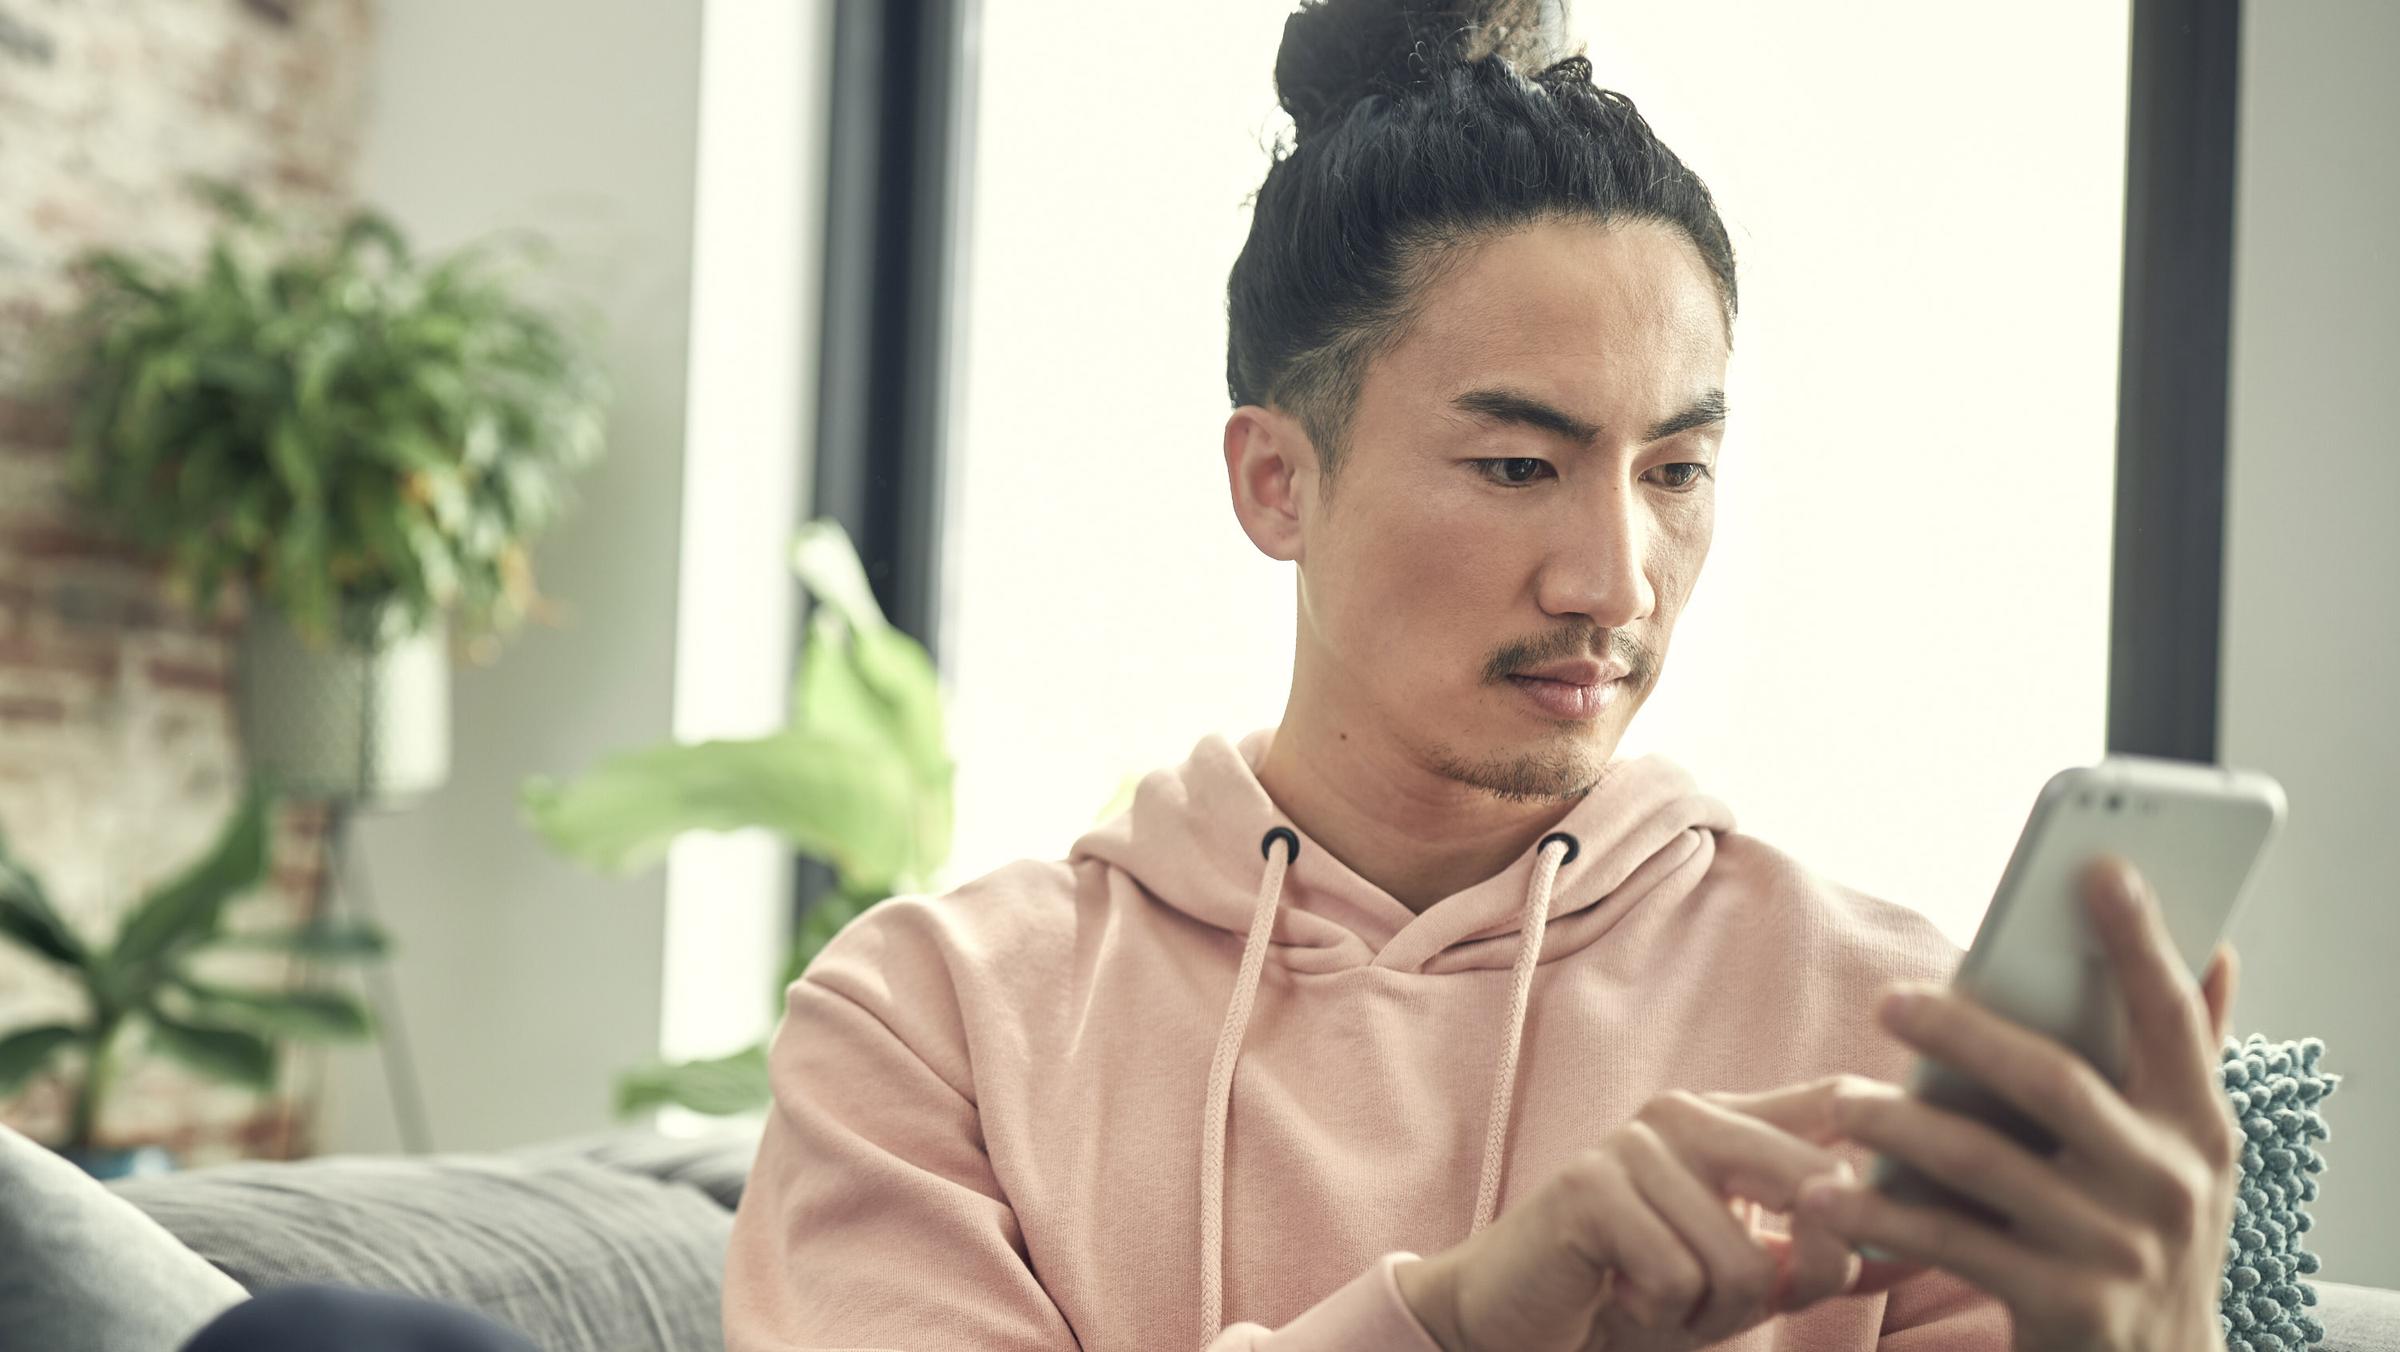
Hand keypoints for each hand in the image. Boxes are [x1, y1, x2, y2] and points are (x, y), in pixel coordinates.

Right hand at [1396, 1079, 1928, 1351]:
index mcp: (1729, 1121)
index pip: (1837, 1104)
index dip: (1896, 1134)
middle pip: (1810, 1185)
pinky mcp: (1587, 1187)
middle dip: (1801, 1272)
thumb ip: (1817, 1250)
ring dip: (1709, 1313)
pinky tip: (1620, 1297)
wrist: (1519, 1319)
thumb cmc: (1638, 1291)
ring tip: (1663, 1302)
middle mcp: (1684, 1114)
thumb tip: (1921, 1242)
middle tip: (1742, 1303)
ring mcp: (1632, 1143)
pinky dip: (1658, 1313)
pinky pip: (1675, 1274)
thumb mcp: (1745, 1274)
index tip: (1938, 1186)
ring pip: (1739, 1257)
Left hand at [1795, 855, 2241, 1351]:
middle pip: (2052, 1082)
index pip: (2172, 1017)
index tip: (2096, 868)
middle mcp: (2168, 1182)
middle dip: (1964, 1033)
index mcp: (2200, 1126)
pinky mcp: (2063, 1303)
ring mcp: (2116, 1247)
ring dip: (1897, 1123)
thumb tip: (2216, 945)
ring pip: (1984, 1162)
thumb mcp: (2188, 1152)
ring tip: (1839, 1102)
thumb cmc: (2148, 1234)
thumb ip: (2189, 1052)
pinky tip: (1824, 1194)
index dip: (2139, 941)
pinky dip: (1881, 1214)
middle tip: (1889, 1001)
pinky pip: (1951, 1242)